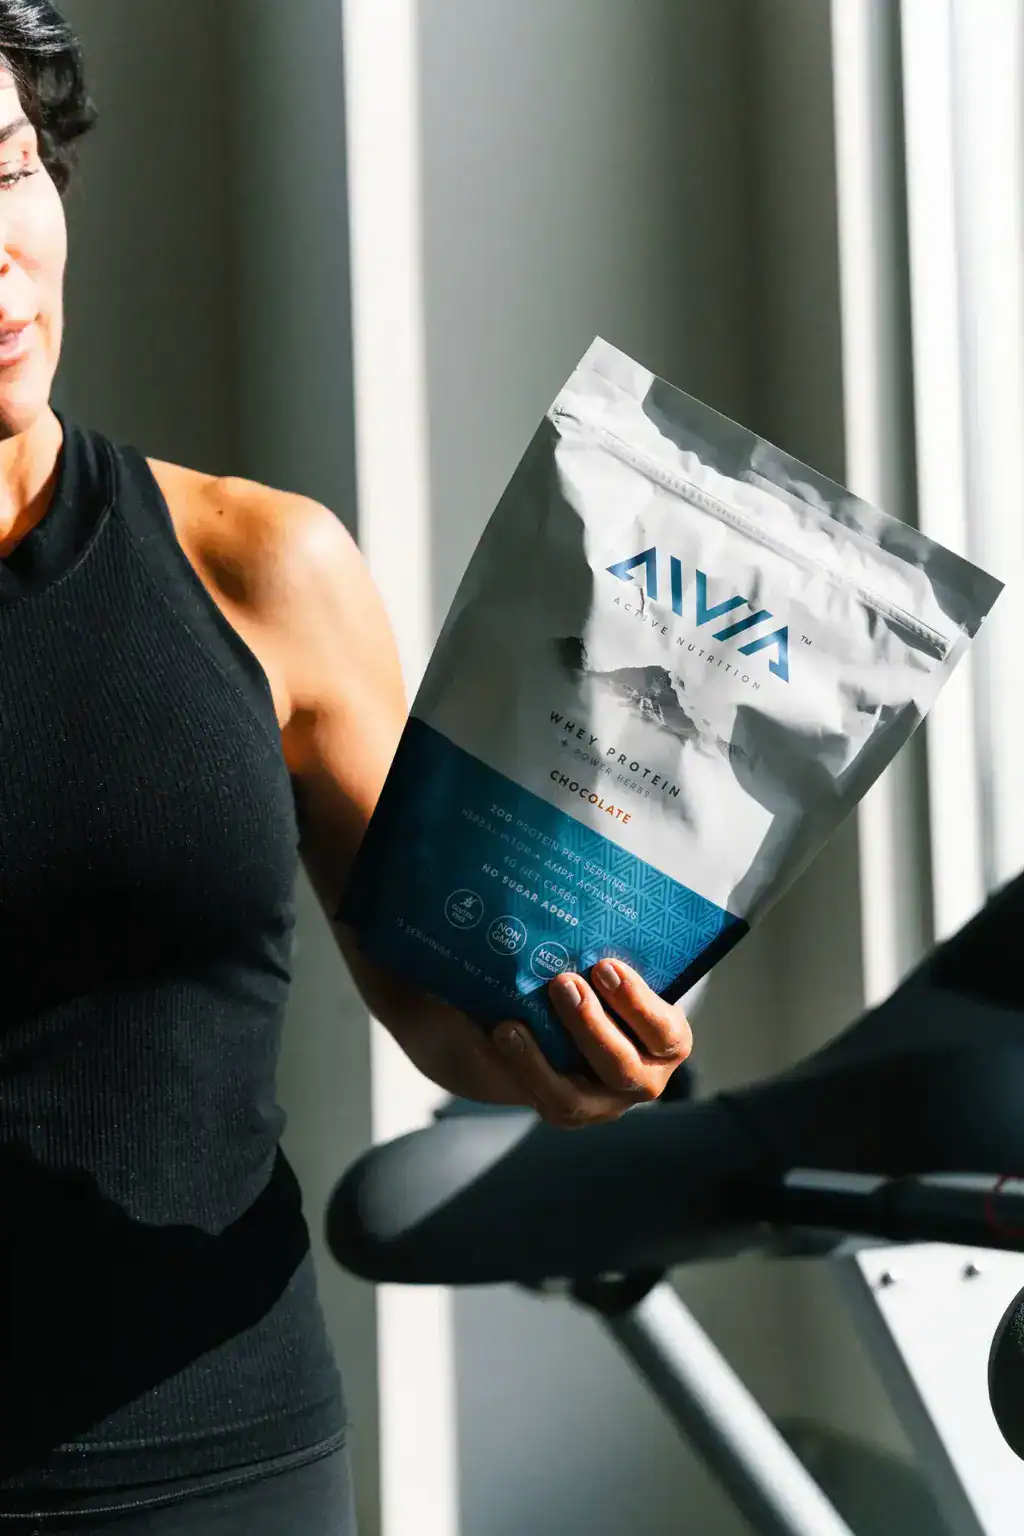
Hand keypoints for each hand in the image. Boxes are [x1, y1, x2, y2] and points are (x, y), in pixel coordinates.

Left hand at [491, 959, 691, 1128]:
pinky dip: (524, 1067)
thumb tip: (580, 916)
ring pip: (578, 1096)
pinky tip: (505, 1034)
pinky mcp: (569, 1111)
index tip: (605, 966)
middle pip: (622, 1066)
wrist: (557, 1024)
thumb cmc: (598, 988)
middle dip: (590, 1024)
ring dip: (544, 1057)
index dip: (637, 1002)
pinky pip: (546, 1100)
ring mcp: (605, 1102)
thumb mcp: (611, 976)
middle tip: (562, 982)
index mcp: (667, 1040)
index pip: (665, 1032)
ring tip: (514, 1022)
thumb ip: (604, 963)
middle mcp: (644, 1078)